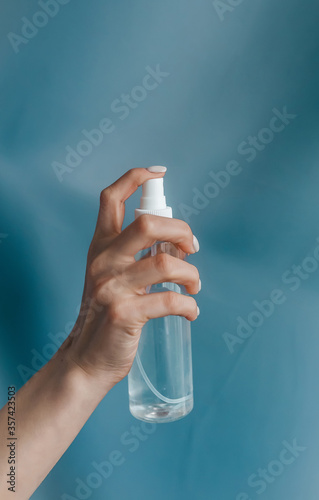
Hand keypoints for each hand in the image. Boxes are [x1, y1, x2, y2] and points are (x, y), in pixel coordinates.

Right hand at [63, 168, 199, 389]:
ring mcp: (111, 288)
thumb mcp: (112, 277)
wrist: (87, 359)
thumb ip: (136, 256)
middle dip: (181, 231)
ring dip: (192, 275)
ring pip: (166, 264)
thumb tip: (180, 243)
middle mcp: (103, 262)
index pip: (110, 199)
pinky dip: (189, 306)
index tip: (158, 172)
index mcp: (100, 247)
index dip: (134, 178)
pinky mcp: (123, 314)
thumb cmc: (105, 315)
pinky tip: (190, 311)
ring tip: (193, 287)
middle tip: (192, 248)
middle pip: (148, 223)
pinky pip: (171, 301)